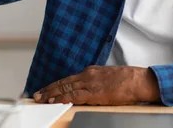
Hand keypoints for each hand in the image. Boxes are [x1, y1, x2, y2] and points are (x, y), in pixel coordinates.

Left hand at [33, 66, 159, 104]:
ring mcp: (90, 83)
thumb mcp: (107, 77)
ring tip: (41, 99)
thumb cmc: (126, 80)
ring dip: (51, 94)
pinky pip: (74, 95)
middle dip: (49, 89)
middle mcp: (88, 75)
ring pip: (65, 88)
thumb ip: (96, 81)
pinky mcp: (94, 93)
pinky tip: (55, 101)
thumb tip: (88, 89)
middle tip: (36, 94)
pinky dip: (62, 98)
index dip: (56, 84)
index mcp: (91, 71)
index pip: (69, 78)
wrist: (137, 80)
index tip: (46, 89)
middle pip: (63, 82)